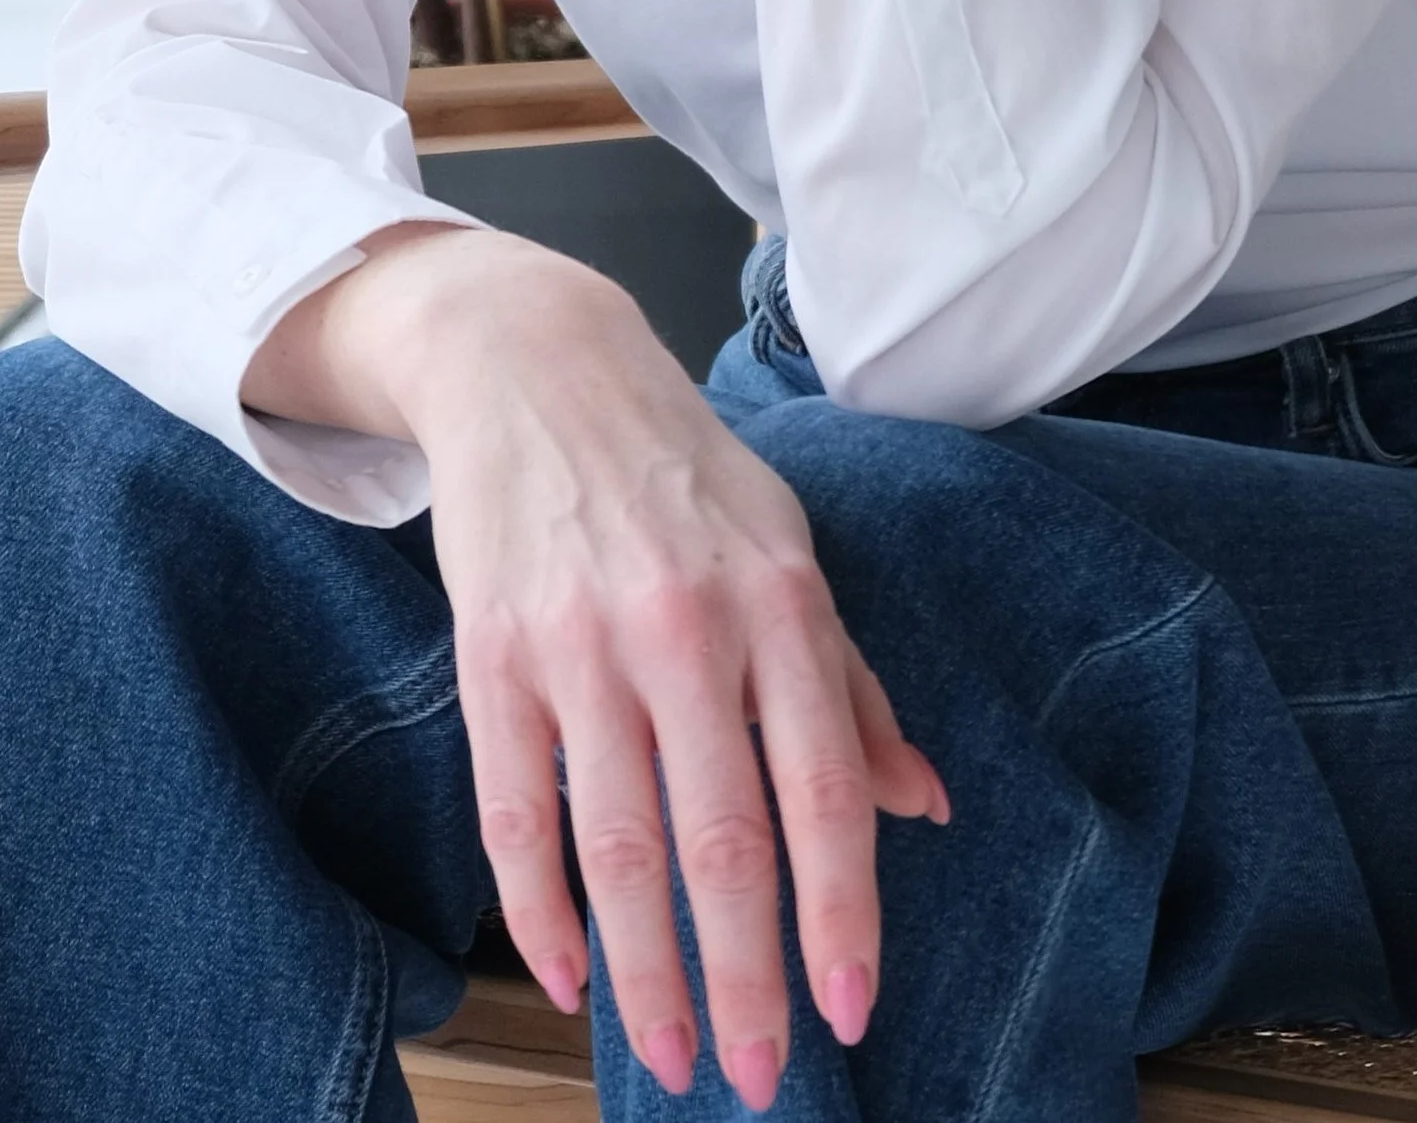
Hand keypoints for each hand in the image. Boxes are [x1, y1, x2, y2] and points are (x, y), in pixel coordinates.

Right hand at [244, 228, 947, 1108]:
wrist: (538, 364)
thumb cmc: (681, 471)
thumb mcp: (788, 548)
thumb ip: (849, 684)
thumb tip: (922, 803)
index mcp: (779, 602)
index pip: (823, 788)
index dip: (840, 912)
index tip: (850, 1009)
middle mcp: (686, 627)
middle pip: (721, 840)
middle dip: (743, 978)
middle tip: (755, 1078)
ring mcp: (581, 644)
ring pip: (616, 845)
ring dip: (645, 973)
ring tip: (669, 1056)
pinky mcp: (493, 655)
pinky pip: (516, 812)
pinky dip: (539, 911)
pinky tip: (568, 977)